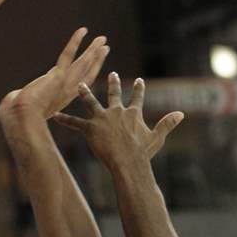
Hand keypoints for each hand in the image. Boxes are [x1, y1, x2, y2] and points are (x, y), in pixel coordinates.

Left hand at [0, 27, 109, 122]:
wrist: (22, 118)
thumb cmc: (21, 114)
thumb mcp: (30, 103)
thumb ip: (31, 94)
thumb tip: (22, 90)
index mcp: (64, 97)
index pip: (82, 82)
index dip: (91, 70)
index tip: (96, 61)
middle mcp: (68, 91)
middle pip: (87, 71)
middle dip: (97, 58)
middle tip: (105, 46)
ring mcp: (64, 83)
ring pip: (83, 63)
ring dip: (93, 49)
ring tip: (102, 38)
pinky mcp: (57, 76)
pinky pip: (68, 55)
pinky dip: (75, 41)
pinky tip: (82, 30)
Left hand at [54, 73, 182, 166]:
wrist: (128, 162)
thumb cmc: (143, 153)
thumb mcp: (157, 137)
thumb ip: (167, 123)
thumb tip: (181, 114)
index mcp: (132, 113)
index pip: (137, 97)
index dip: (139, 89)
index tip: (139, 81)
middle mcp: (117, 111)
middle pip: (114, 94)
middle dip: (113, 83)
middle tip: (111, 73)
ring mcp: (102, 119)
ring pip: (91, 102)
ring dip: (85, 93)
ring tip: (79, 85)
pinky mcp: (91, 128)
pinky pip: (75, 123)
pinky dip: (65, 120)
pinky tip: (54, 116)